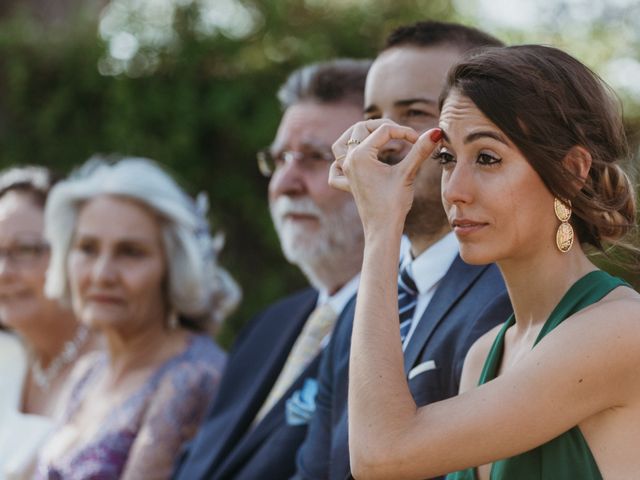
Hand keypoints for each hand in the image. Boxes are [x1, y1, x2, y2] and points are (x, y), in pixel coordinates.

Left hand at [329, 119, 441, 233]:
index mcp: (360, 155)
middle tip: (401, 133)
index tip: (420, 140)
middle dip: (381, 127)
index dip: (404, 132)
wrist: (383, 228)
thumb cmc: (394, 203)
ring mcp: (346, 173)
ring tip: (371, 134)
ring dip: (354, 136)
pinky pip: (335, 170)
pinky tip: (351, 162)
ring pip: (340, 145)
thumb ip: (420, 150)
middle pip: (360, 129)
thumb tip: (436, 132)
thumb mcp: (407, 173)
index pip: (384, 131)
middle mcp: (349, 161)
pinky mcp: (348, 184)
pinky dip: (339, 163)